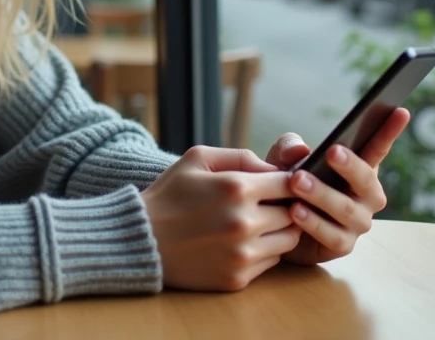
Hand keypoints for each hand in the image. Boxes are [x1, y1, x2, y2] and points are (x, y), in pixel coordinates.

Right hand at [141, 145, 302, 291]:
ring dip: (278, 230)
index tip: (276, 184)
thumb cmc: (170, 195)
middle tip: (266, 204)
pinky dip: (263, 251)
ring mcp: (242, 254)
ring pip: (288, 240)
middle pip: (294, 213)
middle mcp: (244, 223)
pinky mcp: (237, 278)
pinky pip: (271, 262)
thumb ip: (240, 156)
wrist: (141, 239)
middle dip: (284, 206)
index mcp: (237, 188)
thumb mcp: (198, 158)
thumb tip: (275, 170)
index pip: (288, 183)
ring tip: (256, 223)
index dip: (287, 182)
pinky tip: (241, 242)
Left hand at [265, 108, 410, 265]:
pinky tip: (296, 211)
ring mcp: (357, 223)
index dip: (389, 130)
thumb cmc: (286, 182)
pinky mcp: (342, 245)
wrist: (271, 223)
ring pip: (346, 209)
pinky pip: (331, 235)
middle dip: (350, 165)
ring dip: (322, 194)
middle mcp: (366, 196)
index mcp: (358, 169)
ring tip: (298, 182)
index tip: (400, 110)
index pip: (377, 147)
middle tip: (331, 152)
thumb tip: (299, 151)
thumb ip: (289, 148)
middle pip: (365, 180)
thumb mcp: (282, 158)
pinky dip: (313, 223)